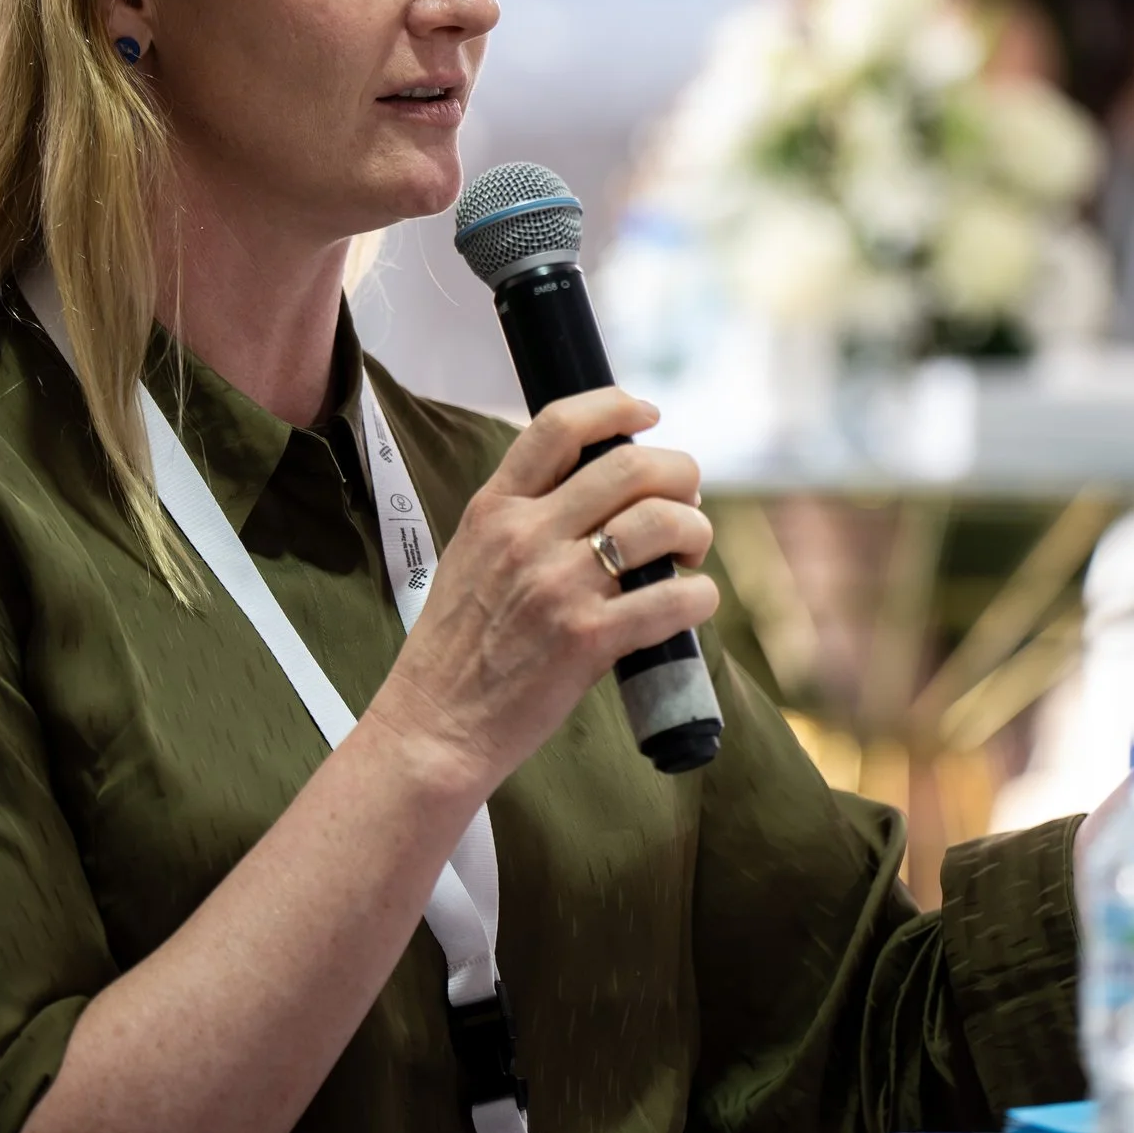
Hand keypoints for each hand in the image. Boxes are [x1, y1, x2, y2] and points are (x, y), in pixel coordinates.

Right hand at [365, 388, 718, 799]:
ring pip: (661, 524)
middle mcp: (526, 537)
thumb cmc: (455, 648)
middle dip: (679, 475)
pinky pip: (672, 599)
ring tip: (690, 555)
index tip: (647, 413)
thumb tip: (597, 491)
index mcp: (494, 510)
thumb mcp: (469, 556)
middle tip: (685, 501)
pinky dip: (699, 596)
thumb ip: (521, 519)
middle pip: (631, 467)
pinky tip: (693, 603)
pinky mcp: (587, 640)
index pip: (559, 426)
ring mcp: (558, 587)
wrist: (434, 725)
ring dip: (695, 531)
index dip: (616, 407)